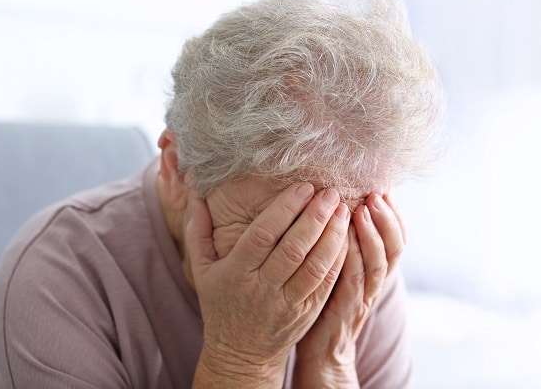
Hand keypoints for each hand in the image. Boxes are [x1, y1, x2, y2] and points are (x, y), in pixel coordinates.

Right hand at [185, 183, 350, 387]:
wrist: (240, 354)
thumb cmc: (220, 304)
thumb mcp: (202, 270)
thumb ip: (198, 232)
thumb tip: (196, 196)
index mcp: (236, 272)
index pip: (262, 236)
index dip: (284, 209)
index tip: (302, 187)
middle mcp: (262, 288)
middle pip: (293, 248)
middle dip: (314, 217)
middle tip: (329, 192)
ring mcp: (286, 303)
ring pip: (315, 266)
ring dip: (332, 236)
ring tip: (341, 210)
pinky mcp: (306, 313)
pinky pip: (326, 284)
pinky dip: (338, 259)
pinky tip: (345, 237)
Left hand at [293, 193, 405, 388]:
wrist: (321, 351)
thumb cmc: (326, 302)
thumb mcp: (340, 269)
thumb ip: (344, 243)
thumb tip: (340, 206)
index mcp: (375, 270)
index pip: (396, 239)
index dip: (394, 214)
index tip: (384, 189)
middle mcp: (375, 282)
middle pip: (395, 247)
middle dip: (387, 217)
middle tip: (377, 194)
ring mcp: (364, 296)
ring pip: (380, 262)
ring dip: (373, 232)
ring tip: (365, 207)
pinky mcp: (348, 308)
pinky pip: (356, 279)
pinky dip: (354, 255)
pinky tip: (346, 235)